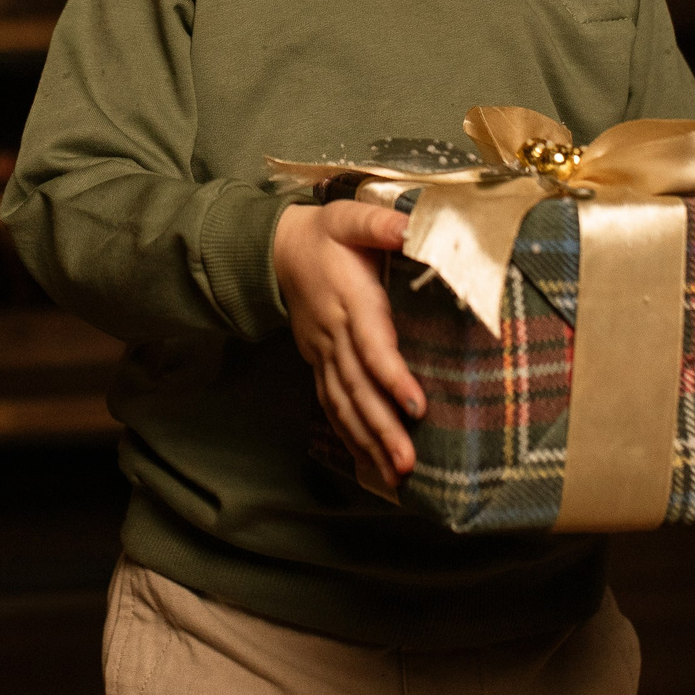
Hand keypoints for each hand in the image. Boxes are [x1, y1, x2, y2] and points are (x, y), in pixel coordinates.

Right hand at [273, 200, 425, 484]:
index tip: (416, 407)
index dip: (392, 377)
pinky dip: (350, 437)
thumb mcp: (350, 218)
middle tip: (406, 463)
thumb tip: (411, 228)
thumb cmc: (325, 234)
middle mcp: (334, 335)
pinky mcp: (318, 364)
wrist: (278, 250)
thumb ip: (380, 224)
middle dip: (382, 428)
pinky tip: (370, 463)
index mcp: (350, 301)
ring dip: (368, 442)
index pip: (372, 346)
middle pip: (357, 388)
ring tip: (395, 476)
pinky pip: (332, 406)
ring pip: (344, 405)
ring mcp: (322, 354)